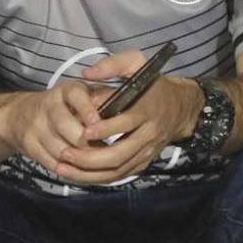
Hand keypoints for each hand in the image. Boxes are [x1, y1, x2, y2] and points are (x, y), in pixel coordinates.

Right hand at [0, 80, 103, 173]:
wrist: (20, 114)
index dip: (87, 110)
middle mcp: (49, 105)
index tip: (97, 123)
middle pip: (66, 127)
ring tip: (96, 166)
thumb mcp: (82, 96)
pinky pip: (51, 162)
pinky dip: (67, 170)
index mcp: (67, 91)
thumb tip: (126, 107)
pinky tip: (79, 171)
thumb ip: (102, 100)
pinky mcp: (29, 144)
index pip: (76, 96)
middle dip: (86, 143)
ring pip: (60, 148)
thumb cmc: (63, 106)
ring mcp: (37, 125)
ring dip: (79, 160)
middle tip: (105, 153)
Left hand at [42, 51, 201, 184]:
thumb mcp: (137, 63)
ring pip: (118, 169)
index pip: (126, 123)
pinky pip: (120, 175)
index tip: (84, 131)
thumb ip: (112, 64)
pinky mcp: (143, 162)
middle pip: (119, 154)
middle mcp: (148, 134)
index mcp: (147, 109)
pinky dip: (98, 179)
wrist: (179, 107)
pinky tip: (77, 175)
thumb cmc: (152, 84)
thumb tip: (87, 73)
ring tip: (63, 169)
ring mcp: (146, 151)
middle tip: (65, 153)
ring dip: (89, 173)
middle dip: (89, 157)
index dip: (105, 129)